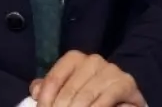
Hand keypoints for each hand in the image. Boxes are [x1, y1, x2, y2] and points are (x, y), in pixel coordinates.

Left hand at [31, 51, 145, 106]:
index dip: (45, 101)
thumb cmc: (91, 96)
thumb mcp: (68, 91)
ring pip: (85, 96)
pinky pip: (105, 100)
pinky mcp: (126, 83)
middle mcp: (93, 61)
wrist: (123, 100)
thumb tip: (35, 91)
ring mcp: (111, 71)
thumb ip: (49, 90)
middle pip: (69, 90)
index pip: (53, 80)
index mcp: (75, 59)